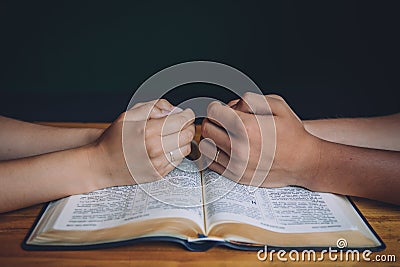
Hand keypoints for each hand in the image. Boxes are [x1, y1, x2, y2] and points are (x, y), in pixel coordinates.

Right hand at [90, 99, 194, 187]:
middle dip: (188, 126)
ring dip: (184, 140)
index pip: (180, 121)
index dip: (187, 115)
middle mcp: (155, 149)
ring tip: (175, 135)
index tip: (186, 113)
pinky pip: (178, 161)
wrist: (102, 164)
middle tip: (183, 122)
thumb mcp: (128, 116)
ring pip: (185, 148)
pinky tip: (167, 147)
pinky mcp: (159, 174)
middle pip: (187, 135)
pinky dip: (177, 152)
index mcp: (148, 132)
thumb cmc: (114, 139)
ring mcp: (158, 164)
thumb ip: (152, 108)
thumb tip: (173, 110)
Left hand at [201, 92, 319, 187]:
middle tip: (224, 120)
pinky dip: (215, 154)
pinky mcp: (236, 176)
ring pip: (206, 146)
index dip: (216, 107)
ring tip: (224, 135)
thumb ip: (250, 99)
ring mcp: (236, 164)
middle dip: (213, 120)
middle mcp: (239, 147)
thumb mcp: (277, 105)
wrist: (304, 161)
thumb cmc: (292, 134)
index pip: (213, 112)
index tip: (221, 108)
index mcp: (247, 127)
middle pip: (207, 128)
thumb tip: (231, 106)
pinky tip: (227, 148)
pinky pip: (212, 163)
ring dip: (212, 138)